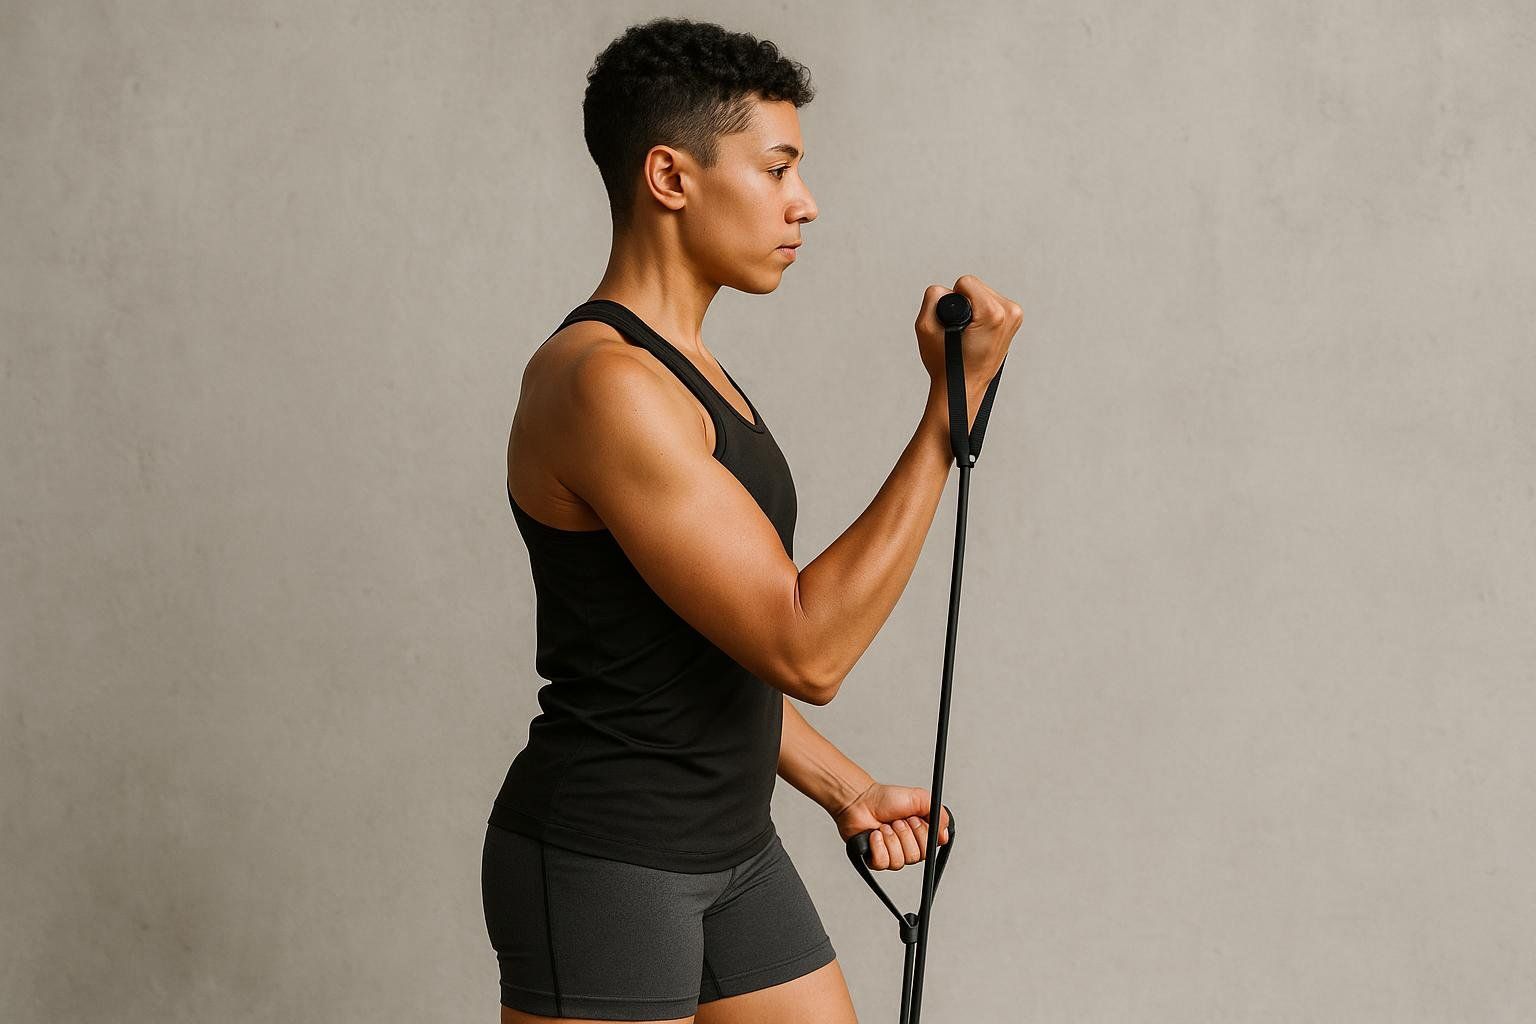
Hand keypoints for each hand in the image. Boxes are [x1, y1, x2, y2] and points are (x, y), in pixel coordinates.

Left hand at [832, 781, 951, 870]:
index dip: (921, 834)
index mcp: (920, 836)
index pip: (930, 848)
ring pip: (899, 861)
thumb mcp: (919, 798)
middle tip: (896, 821)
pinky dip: (878, 845)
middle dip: (904, 834)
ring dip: (890, 838)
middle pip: (915, 856)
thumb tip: (945, 833)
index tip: (913, 819)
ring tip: (884, 826)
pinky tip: (875, 835)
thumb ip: (938, 813)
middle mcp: (908, 847)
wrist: (861, 801)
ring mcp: (892, 855)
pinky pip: (883, 862)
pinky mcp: (876, 860)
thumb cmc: (887, 799)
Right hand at [915, 275, 1022, 429]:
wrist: (964, 389)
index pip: (966, 282)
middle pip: (975, 286)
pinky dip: (980, 313)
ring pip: (982, 293)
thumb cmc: (946, 365)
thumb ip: (932, 297)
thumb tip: (947, 289)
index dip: (952, 301)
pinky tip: (976, 332)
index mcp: (994, 314)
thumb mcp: (926, 328)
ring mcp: (1015, 317)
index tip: (955, 325)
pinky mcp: (1014, 320)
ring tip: (968, 334)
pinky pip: (989, 302)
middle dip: (964, 304)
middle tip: (961, 332)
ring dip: (971, 309)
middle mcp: (1010, 312)